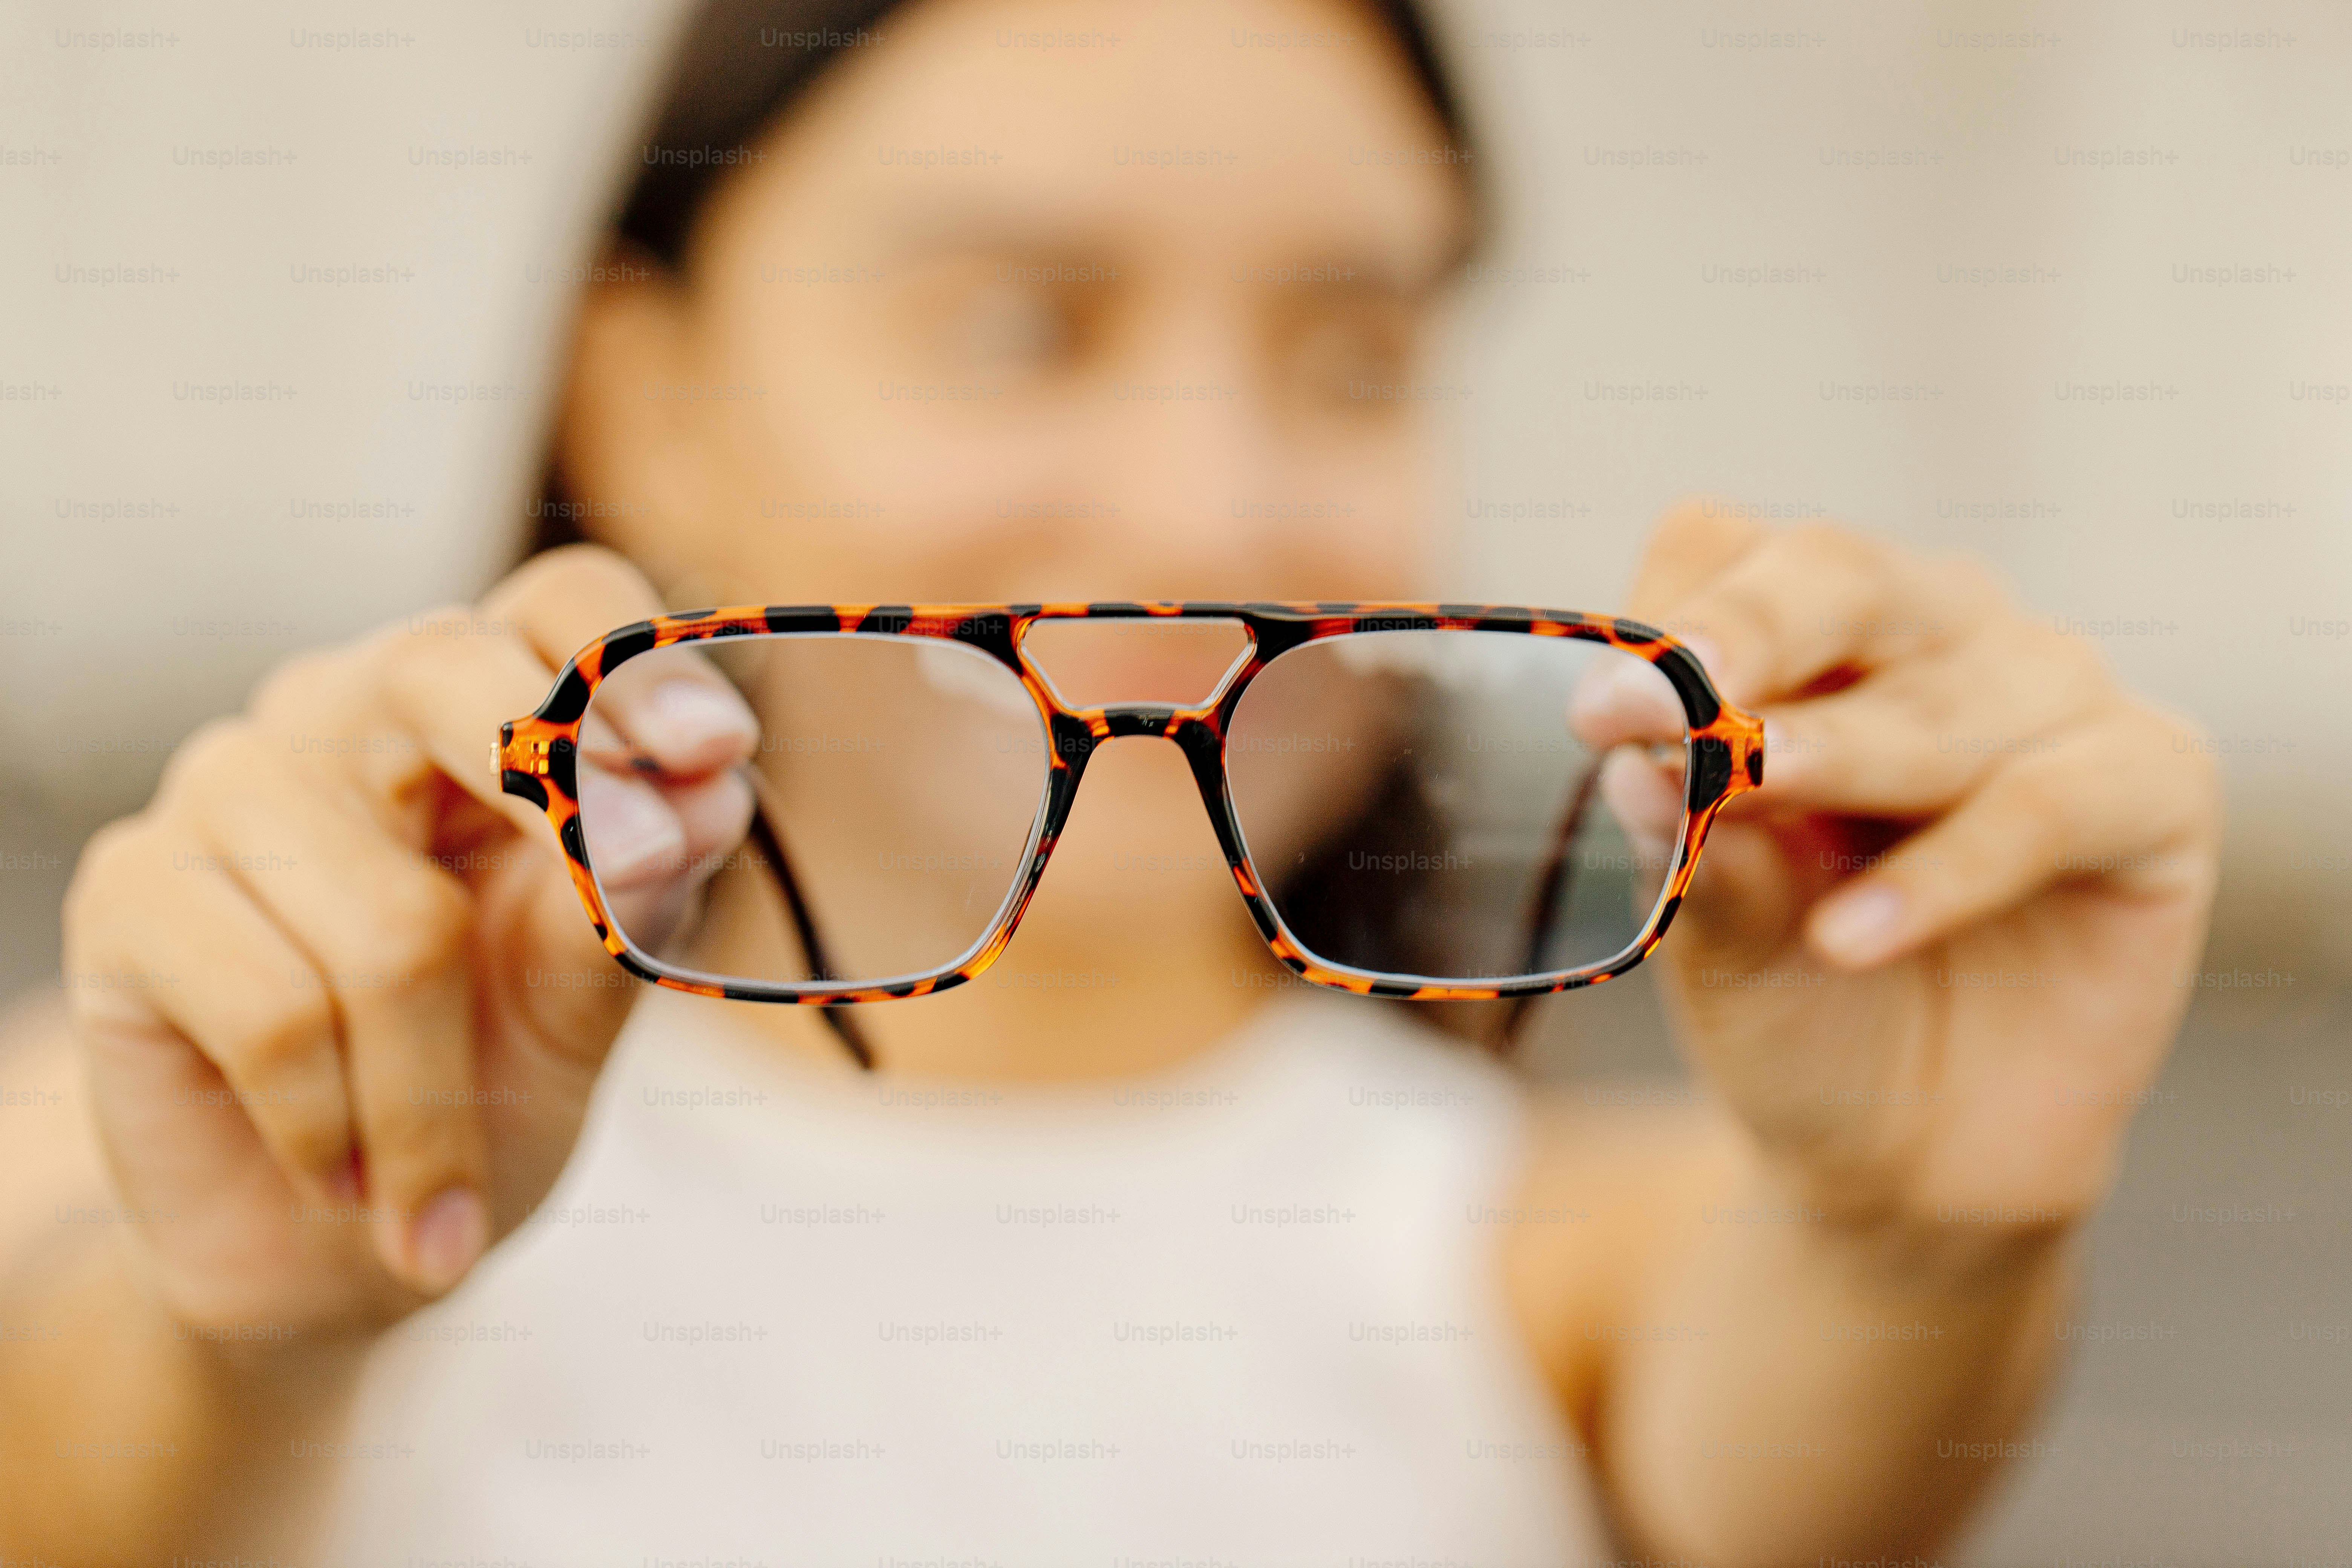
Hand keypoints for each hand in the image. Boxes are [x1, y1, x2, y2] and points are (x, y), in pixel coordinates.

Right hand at [60, 546, 756, 1332]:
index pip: (560, 602)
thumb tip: (708, 799)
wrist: (331, 1245)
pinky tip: (343, 1175)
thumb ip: (636, 903)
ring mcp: (227, 787)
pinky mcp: (132, 889)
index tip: (717, 750)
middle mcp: (345, 711)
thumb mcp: (586, 1003)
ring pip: (392, 920)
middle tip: (631, 884)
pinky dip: (339, 1127)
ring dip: (436, 1096)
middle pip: (443, 669)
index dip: (637, 660)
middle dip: (549, 780)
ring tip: (437, 1190)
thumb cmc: (480, 1085)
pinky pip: (278, 1012)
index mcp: (480, 703)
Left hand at [1589, 503, 2221, 1247]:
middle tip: (1683, 705)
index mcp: (1801, 633)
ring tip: (1753, 807)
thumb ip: (1690, 849)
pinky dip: (1951, 868)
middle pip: (1838, 573)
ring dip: (1847, 755)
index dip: (1668, 620)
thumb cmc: (1793, 1006)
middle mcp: (1931, 629)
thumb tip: (1638, 763)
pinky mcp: (2153, 781)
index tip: (1600, 711)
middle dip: (1753, 637)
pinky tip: (1856, 934)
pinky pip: (2050, 802)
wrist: (1900, 1151)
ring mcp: (2049, 693)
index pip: (1723, 552)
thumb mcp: (1716, 940)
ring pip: (1943, 694)